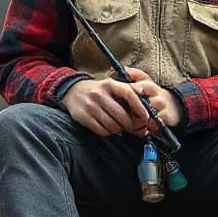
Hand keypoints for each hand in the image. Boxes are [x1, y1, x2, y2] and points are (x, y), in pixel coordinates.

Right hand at [62, 68, 180, 136]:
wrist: (72, 91)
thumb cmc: (98, 91)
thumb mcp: (111, 85)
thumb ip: (126, 91)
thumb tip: (144, 99)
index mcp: (110, 84)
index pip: (129, 94)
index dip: (139, 107)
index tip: (145, 116)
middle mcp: (100, 94)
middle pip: (121, 114)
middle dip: (129, 124)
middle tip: (132, 127)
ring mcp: (90, 105)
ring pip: (111, 124)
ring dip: (119, 129)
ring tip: (120, 128)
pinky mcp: (83, 116)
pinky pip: (101, 130)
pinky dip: (108, 132)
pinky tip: (109, 129)